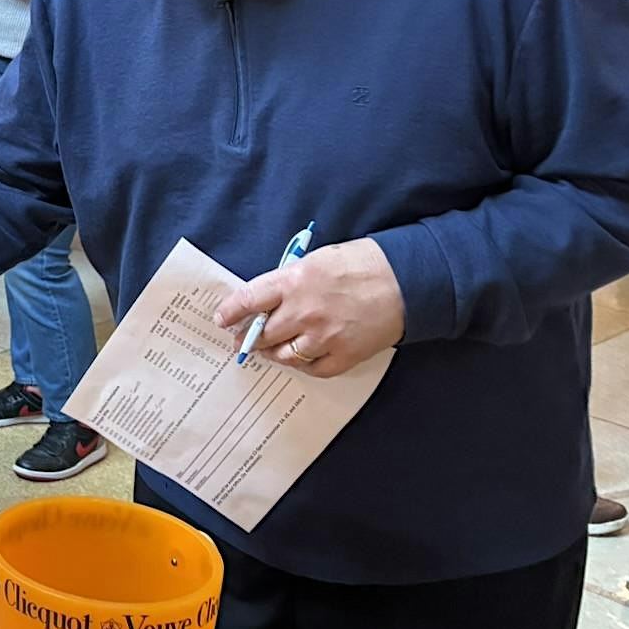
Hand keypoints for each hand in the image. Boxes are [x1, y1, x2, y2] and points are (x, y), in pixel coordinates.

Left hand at [214, 238, 405, 377]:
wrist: (406, 280)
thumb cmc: (361, 263)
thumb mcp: (316, 260)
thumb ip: (288, 280)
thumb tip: (265, 298)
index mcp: (293, 282)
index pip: (247, 300)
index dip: (230, 312)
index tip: (222, 319)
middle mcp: (303, 312)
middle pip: (262, 333)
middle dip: (247, 338)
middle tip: (240, 340)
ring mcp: (323, 337)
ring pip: (283, 355)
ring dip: (271, 353)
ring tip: (267, 350)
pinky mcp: (344, 355)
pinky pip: (312, 368)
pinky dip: (302, 365)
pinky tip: (299, 357)